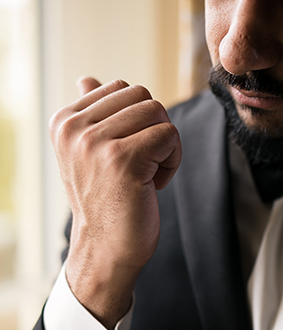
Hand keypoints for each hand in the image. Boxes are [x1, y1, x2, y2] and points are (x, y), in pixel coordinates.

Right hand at [49, 78, 181, 328]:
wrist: (105, 250)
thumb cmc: (106, 203)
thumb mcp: (89, 154)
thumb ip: (91, 115)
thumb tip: (87, 79)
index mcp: (63, 121)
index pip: (121, 88)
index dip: (137, 121)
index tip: (126, 156)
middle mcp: (74, 128)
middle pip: (142, 95)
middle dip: (154, 128)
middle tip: (142, 165)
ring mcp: (95, 143)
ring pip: (157, 112)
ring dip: (165, 145)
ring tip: (146, 174)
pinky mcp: (122, 159)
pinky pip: (169, 134)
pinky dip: (172, 160)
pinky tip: (153, 184)